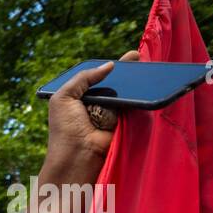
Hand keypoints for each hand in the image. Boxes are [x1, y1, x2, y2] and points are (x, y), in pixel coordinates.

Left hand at [45, 49, 140, 173]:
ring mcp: (111, 112)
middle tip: (139, 58)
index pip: (97, 77)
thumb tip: (109, 65)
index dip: (111, 68)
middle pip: (114, 83)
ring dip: (135, 82)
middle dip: (127, 72)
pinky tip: (149, 83)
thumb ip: (82, 78)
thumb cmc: (65, 127)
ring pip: (126, 93)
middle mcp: (96, 104)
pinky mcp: (124, 121)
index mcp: (78, 97)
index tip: (127, 57)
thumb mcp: (64, 97)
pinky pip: (134, 104)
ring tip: (146, 67)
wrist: (79, 154)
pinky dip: (139, 96)